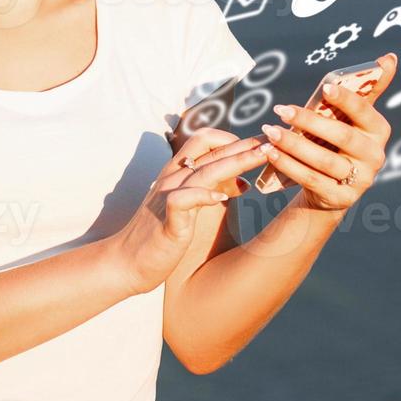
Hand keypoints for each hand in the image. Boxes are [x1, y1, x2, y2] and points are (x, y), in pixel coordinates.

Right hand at [107, 127, 269, 295]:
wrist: (127, 262)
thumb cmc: (161, 234)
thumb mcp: (191, 207)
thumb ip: (213, 189)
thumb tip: (243, 180)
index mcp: (178, 172)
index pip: (207, 141)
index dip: (235, 139)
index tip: (261, 144)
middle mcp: (173, 177)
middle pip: (211, 149)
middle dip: (245, 144)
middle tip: (274, 141)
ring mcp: (168, 196)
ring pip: (205, 169)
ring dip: (237, 161)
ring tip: (263, 157)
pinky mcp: (167, 220)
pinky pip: (184, 200)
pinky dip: (204, 196)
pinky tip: (223, 198)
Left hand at [259, 54, 397, 211]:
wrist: (331, 187)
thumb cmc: (338, 141)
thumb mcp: (351, 117)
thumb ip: (367, 89)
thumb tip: (390, 56)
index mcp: (379, 130)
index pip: (365, 111)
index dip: (346, 100)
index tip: (325, 88)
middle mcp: (375, 156)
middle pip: (342, 136)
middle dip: (309, 121)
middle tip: (280, 109)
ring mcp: (360, 180)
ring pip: (323, 160)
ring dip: (293, 144)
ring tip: (269, 131)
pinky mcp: (342, 198)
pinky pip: (311, 179)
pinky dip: (288, 165)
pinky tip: (270, 152)